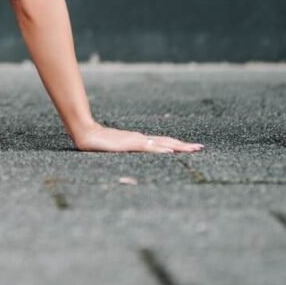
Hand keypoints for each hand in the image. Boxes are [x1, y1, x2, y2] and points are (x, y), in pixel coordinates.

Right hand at [73, 122, 203, 153]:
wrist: (86, 133)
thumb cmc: (100, 142)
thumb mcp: (119, 148)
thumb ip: (130, 149)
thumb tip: (145, 151)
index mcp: (141, 141)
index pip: (164, 143)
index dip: (180, 145)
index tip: (195, 148)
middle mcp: (141, 139)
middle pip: (167, 142)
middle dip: (184, 146)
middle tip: (200, 148)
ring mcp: (135, 141)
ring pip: (161, 143)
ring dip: (177, 147)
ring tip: (191, 150)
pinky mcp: (127, 144)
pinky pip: (147, 147)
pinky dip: (159, 149)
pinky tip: (169, 151)